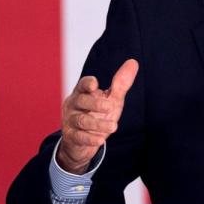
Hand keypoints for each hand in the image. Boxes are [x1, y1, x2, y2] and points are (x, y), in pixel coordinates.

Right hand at [56, 59, 138, 173]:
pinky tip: (100, 140)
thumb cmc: (98, 114)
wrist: (84, 141)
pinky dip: (90, 139)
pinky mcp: (71, 137)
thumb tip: (133, 62)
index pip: (82, 85)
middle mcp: (74, 105)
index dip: (87, 83)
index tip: (94, 84)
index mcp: (82, 92)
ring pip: (81, 120)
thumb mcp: (111, 99)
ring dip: (97, 124)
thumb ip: (120, 83)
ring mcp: (71, 121)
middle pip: (81, 100)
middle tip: (109, 106)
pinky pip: (79, 137)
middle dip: (94, 103)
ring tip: (113, 126)